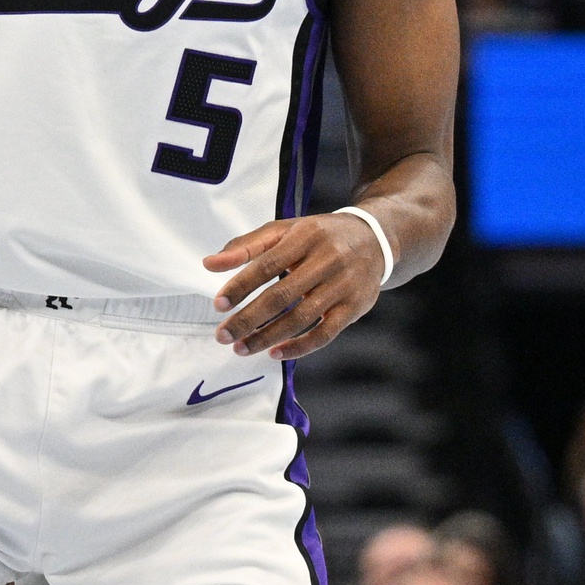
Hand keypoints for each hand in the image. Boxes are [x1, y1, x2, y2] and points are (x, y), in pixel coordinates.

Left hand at [205, 211, 386, 359]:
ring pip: (301, 318)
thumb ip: (247, 246)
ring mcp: (343, 285)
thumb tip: (209, 264)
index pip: (267, 264)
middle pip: (281, 295)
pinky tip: (275, 353)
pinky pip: (325, 333)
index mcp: (305, 236)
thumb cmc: (319, 236)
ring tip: (242, 348)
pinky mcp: (354, 307)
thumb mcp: (285, 230)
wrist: (375, 239)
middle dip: (248, 319)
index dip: (242, 286)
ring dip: (268, 337)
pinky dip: (299, 346)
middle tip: (223, 335)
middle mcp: (327, 259)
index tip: (219, 304)